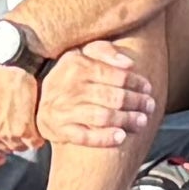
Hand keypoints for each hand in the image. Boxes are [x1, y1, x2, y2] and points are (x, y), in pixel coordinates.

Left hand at [0, 56, 49, 161]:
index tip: (0, 157)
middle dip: (12, 139)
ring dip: (27, 135)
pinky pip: (36, 140)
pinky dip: (39, 133)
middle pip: (5, 148)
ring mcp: (6, 133)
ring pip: (21, 145)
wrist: (7, 54)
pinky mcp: (25, 128)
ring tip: (31, 117)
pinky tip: (40, 119)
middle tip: (20, 123)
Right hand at [42, 39, 160, 151]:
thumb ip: (104, 51)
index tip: (148, 88)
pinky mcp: (60, 129)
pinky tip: (121, 137)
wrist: (38, 102)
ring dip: (126, 120)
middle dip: (136, 103)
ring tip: (141, 122)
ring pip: (103, 117)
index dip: (137, 83)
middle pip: (114, 97)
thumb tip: (128, 64)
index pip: (117, 75)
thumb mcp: (81, 55)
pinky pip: (86, 137)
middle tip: (150, 107)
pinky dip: (105, 138)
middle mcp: (70, 87)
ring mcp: (64, 110)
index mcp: (77, 65)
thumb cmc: (69, 77)